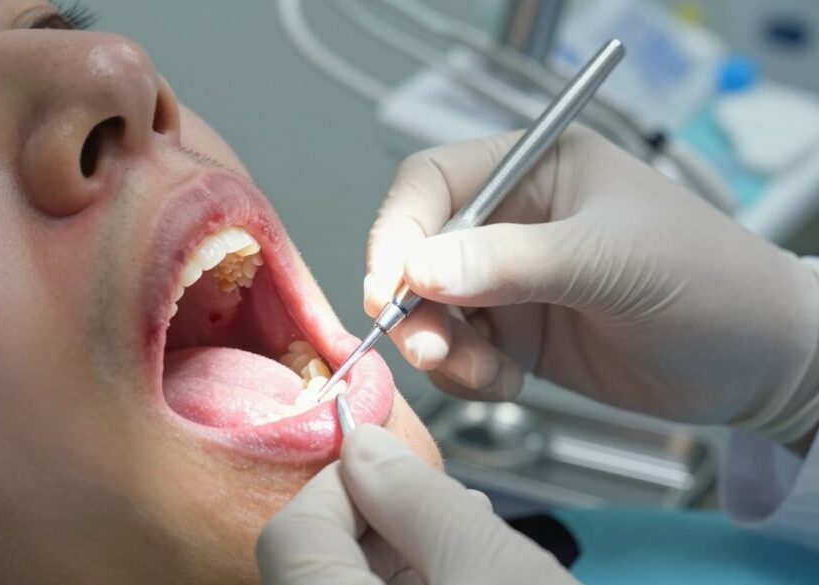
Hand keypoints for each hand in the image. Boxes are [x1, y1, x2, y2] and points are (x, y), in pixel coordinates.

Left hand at [256, 425, 576, 584]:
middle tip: (446, 505)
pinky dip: (416, 575)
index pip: (291, 529)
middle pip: (318, 551)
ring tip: (471, 540)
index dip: (345, 483)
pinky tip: (467, 571)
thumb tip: (363, 444)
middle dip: (381, 513)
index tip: (395, 466)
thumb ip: (417, 499)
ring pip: (351, 572)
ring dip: (403, 546)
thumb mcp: (492, 569)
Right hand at [365, 128, 818, 443]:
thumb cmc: (708, 282)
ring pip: (428, 310)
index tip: (389, 287)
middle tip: (431, 348)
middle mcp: (511, 220)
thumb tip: (419, 268)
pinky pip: (456, 353)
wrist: (758, 363)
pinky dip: (464, 375)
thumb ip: (512, 263)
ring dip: (437, 347)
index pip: (432, 183)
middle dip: (413, 304)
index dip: (398, 232)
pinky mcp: (513, 333)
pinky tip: (507, 383)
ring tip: (482, 375)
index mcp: (534, 169)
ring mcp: (508, 280)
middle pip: (417, 251)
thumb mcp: (609, 262)